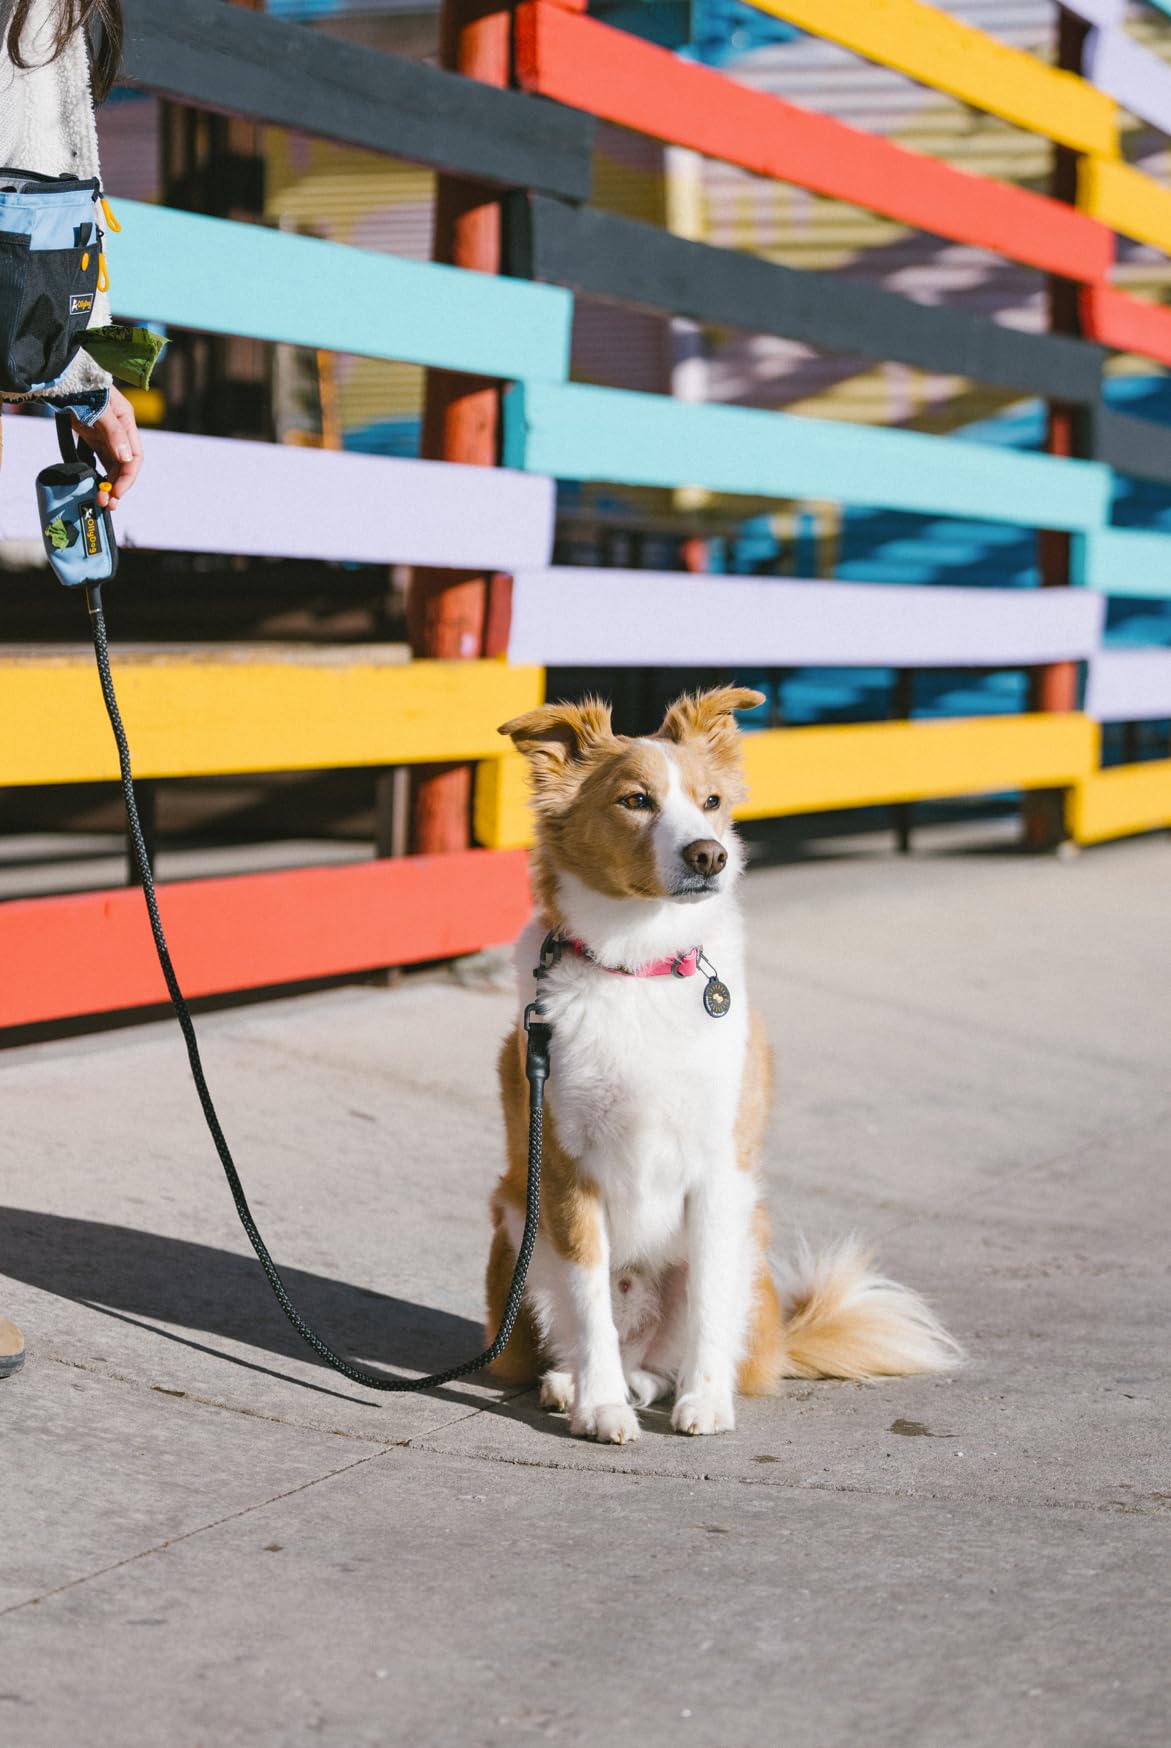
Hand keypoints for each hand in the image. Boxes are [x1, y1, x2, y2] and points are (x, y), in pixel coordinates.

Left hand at [71, 386, 142, 507]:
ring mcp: (106, 435)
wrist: (58, 376)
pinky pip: (99, 461)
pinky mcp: (93, 437)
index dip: (128, 477)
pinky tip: (94, 484)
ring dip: (108, 483)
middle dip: (117, 485)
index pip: (135, 456)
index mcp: (126, 421)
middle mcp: (120, 431)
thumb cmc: (80, 386)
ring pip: (113, 465)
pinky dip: (98, 474)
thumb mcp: (98, 408)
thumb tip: (126, 458)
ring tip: (100, 499)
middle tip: (107, 502)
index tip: (117, 491)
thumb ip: (113, 432)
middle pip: (125, 465)